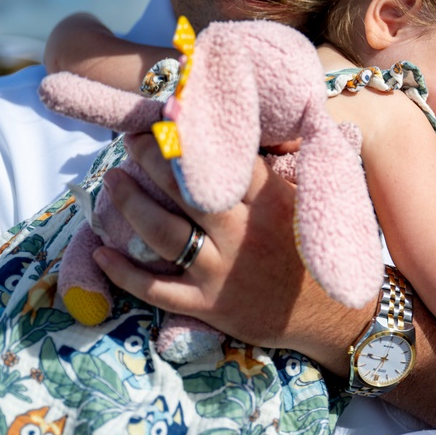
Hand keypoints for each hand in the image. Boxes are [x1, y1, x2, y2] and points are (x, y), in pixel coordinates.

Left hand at [94, 132, 371, 370]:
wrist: (333, 315)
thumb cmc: (316, 253)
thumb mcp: (306, 204)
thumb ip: (275, 173)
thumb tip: (249, 135)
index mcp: (270, 202)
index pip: (223, 161)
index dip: (190, 138)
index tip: (168, 119)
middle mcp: (242, 233)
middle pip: (184, 191)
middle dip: (150, 161)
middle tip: (130, 142)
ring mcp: (222, 271)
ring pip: (163, 234)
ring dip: (130, 206)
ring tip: (112, 183)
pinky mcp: (209, 304)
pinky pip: (157, 288)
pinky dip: (124, 272)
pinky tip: (102, 252)